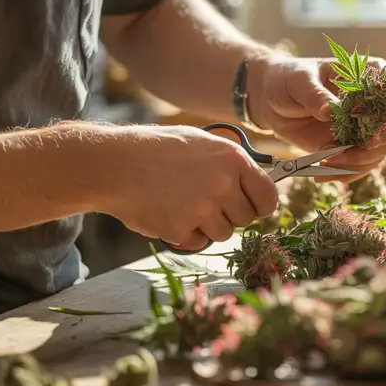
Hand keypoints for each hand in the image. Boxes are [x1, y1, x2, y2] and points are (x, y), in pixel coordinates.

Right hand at [99, 125, 278, 251]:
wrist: (116, 164)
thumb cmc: (159, 149)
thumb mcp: (204, 142)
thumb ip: (233, 163)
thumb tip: (258, 180)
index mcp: (234, 160)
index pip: (269, 198)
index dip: (260, 205)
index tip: (251, 206)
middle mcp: (223, 185)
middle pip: (246, 219)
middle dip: (230, 214)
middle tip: (206, 200)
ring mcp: (202, 210)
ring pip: (224, 233)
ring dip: (209, 225)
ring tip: (185, 203)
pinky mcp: (182, 230)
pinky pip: (199, 243)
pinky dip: (187, 234)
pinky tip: (170, 212)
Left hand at [247, 55, 385, 181]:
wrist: (272, 100)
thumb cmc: (288, 79)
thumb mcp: (300, 81)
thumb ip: (316, 95)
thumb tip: (329, 111)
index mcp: (370, 75)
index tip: (371, 137)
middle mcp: (373, 102)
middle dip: (371, 148)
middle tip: (341, 156)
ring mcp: (364, 126)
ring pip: (378, 152)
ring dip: (355, 164)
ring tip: (324, 163)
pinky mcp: (351, 146)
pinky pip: (360, 165)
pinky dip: (344, 173)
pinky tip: (322, 174)